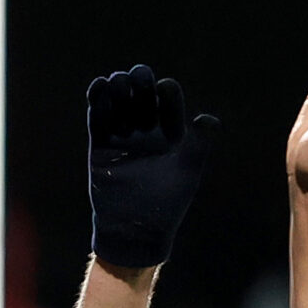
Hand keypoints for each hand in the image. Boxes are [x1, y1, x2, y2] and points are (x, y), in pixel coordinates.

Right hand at [85, 64, 219, 270]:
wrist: (136, 229)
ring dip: (118, 87)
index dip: (166, 91)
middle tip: (138, 79)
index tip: (164, 89)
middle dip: (140, 81)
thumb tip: (210, 119)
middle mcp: (147, 129)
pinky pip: (98, 117)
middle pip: (142, 93)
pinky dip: (97, 100)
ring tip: (118, 84)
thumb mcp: (188, 172)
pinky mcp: (100, 143)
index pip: (168, 99)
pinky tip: (99, 86)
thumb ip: (199, 144)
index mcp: (171, 131)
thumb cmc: (167, 203)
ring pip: (119, 101)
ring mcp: (122, 134)